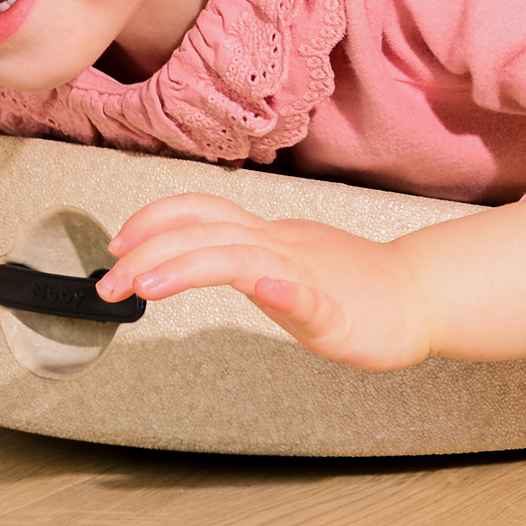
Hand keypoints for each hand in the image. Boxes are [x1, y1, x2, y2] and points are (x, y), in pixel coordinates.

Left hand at [98, 197, 434, 368]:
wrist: (416, 296)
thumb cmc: (353, 284)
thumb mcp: (283, 261)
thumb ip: (241, 253)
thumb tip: (188, 253)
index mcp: (267, 239)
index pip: (202, 213)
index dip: (154, 220)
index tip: (117, 243)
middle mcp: (280, 248)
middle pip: (206, 232)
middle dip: (149, 252)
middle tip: (109, 282)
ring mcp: (307, 277)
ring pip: (243, 259)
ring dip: (190, 266)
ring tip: (149, 285)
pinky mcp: (336, 312)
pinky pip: (310, 298)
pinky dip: (286, 293)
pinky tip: (269, 292)